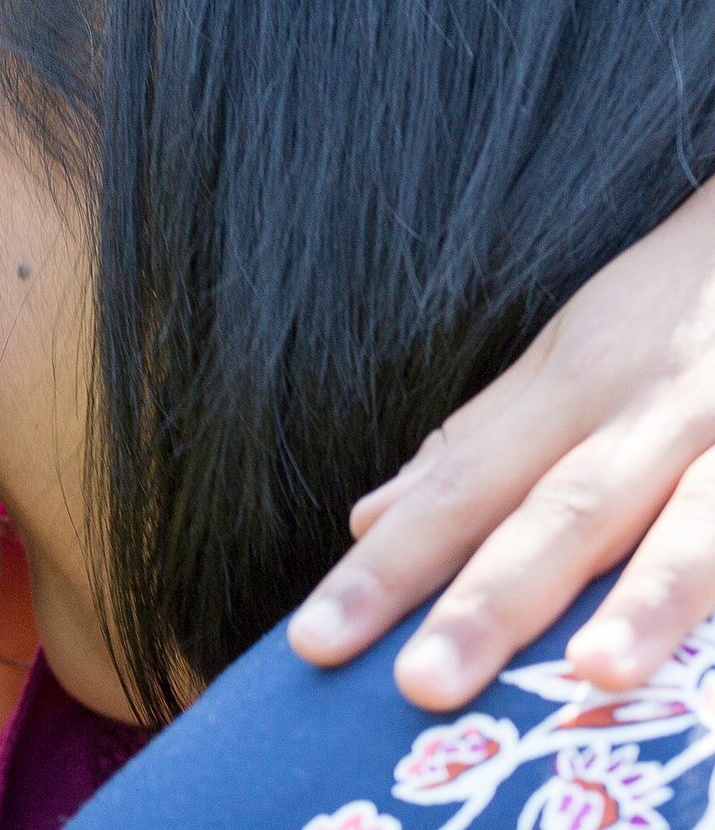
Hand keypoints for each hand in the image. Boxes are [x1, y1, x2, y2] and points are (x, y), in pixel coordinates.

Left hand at [287, 185, 714, 710]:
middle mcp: (661, 409)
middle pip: (564, 511)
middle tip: (422, 686)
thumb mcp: (577, 348)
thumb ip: (484, 440)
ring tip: (596, 674)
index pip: (460, 488)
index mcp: (580, 385)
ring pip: (704, 521)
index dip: (388, 568)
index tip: (314, 643)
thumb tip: (368, 521)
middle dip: (493, 601)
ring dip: (653, 598)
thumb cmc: (690, 304)